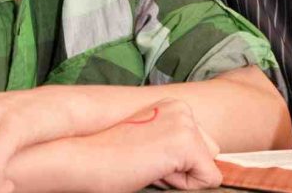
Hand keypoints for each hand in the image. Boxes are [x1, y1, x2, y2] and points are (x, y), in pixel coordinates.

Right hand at [93, 99, 221, 191]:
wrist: (81, 157)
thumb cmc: (108, 156)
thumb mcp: (149, 141)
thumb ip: (172, 143)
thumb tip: (201, 165)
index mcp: (173, 106)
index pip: (201, 143)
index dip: (176, 162)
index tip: (146, 157)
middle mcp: (183, 108)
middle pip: (210, 151)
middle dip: (185, 167)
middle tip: (147, 163)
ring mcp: (186, 124)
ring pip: (208, 166)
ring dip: (182, 176)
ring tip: (148, 167)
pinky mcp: (187, 143)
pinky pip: (208, 179)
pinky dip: (183, 185)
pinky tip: (154, 171)